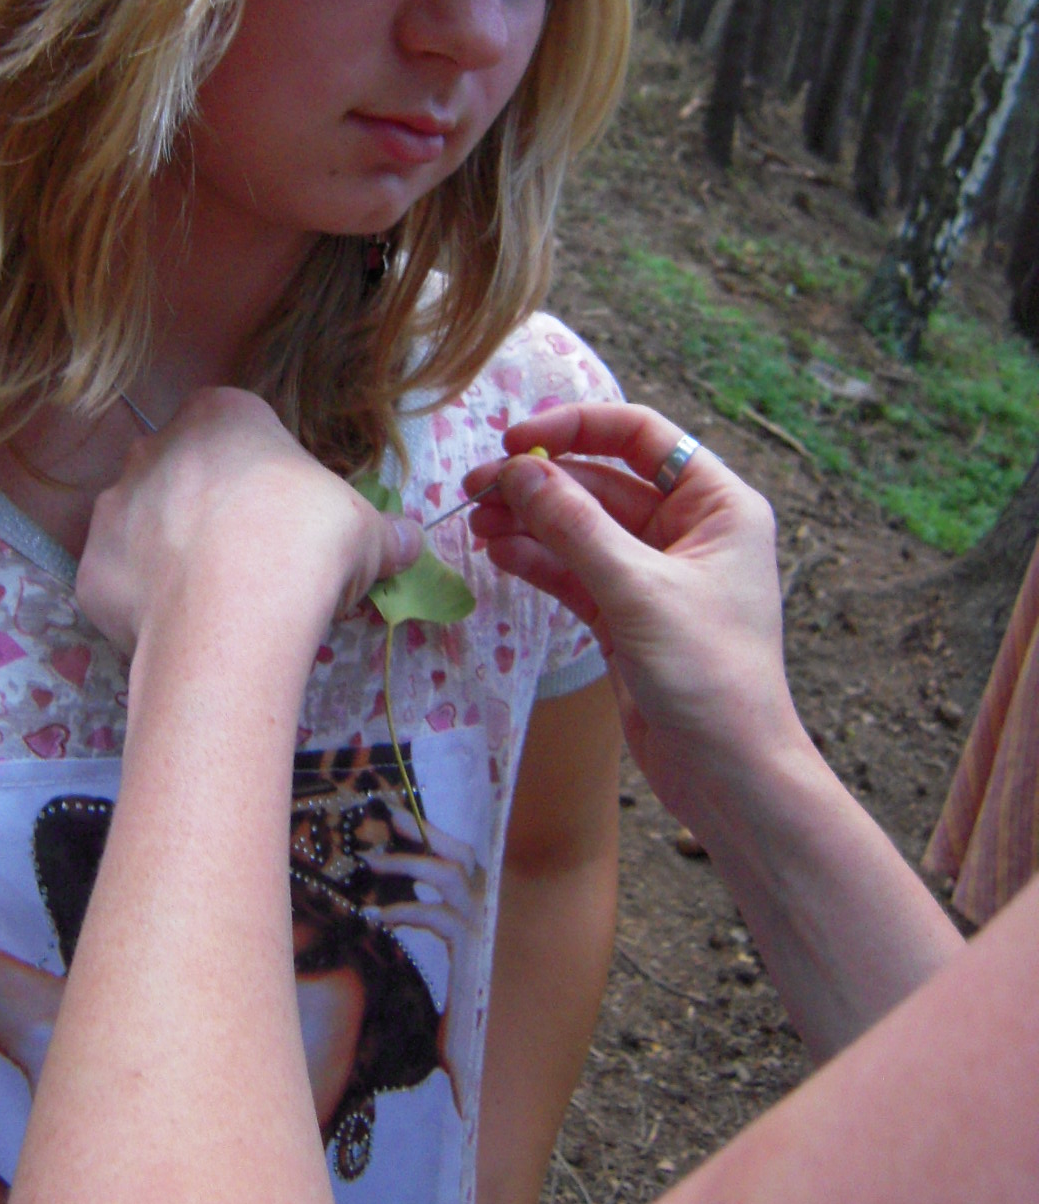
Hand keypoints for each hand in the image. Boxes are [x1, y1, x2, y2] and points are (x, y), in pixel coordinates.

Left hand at [77, 387, 419, 658]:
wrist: (232, 615)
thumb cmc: (304, 543)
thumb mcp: (366, 532)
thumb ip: (386, 533)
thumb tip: (411, 541)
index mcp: (221, 414)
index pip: (244, 429)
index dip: (269, 475)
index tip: (291, 517)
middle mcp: (155, 447)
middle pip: (189, 472)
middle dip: (216, 510)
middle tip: (257, 561)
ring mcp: (113, 506)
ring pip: (148, 525)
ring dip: (175, 554)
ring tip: (218, 602)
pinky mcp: (90, 568)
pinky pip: (123, 582)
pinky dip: (147, 603)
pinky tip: (182, 629)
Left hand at [364, 804, 483, 1113]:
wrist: (485, 1063)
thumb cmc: (464, 1025)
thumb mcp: (448, 975)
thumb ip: (431, 949)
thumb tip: (396, 918)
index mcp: (484, 915)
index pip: (462, 862)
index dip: (432, 837)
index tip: (398, 820)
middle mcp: (489, 914)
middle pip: (459, 855)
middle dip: (424, 831)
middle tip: (387, 813)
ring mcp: (484, 928)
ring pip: (447, 875)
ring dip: (407, 864)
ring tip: (369, 863)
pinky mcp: (473, 949)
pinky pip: (436, 915)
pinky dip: (405, 910)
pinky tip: (376, 918)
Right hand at [463, 403, 806, 838]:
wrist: (731, 776)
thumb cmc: (708, 674)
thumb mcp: (637, 591)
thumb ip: (573, 526)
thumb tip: (517, 471)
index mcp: (716, 505)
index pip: (641, 436)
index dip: (576, 427)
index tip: (516, 440)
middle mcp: (688, 530)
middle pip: (601, 481)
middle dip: (538, 483)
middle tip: (474, 489)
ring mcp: (653, 573)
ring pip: (580, 527)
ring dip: (528, 521)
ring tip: (473, 522)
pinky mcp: (625, 615)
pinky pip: (573, 570)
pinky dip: (536, 560)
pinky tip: (496, 552)